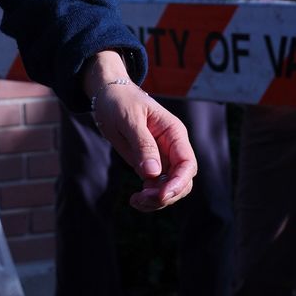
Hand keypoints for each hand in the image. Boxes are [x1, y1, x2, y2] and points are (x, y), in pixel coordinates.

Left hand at [88, 79, 196, 210]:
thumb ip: (142, 144)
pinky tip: (134, 199)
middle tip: (140, 198)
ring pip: (170, 187)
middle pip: (183, 180)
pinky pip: (156, 187)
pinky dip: (149, 197)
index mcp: (174, 133)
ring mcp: (163, 157)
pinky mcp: (150, 164)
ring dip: (156, 200)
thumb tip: (153, 172)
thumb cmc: (119, 101)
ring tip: (135, 201)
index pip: (187, 163)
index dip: (179, 182)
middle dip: (166, 195)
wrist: (107, 94)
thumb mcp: (129, 119)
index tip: (161, 195)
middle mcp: (173, 147)